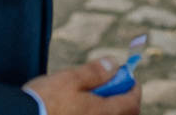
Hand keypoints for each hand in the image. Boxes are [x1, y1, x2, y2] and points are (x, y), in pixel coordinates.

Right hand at [25, 58, 140, 114]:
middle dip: (121, 100)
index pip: (132, 103)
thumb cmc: (43, 102)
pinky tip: (77, 107)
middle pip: (123, 114)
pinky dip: (92, 113)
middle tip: (109, 85)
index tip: (127, 76)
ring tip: (89, 95)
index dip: (133, 87)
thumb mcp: (69, 78)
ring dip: (105, 107)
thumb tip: (113, 64)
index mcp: (102, 113)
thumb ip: (95, 72)